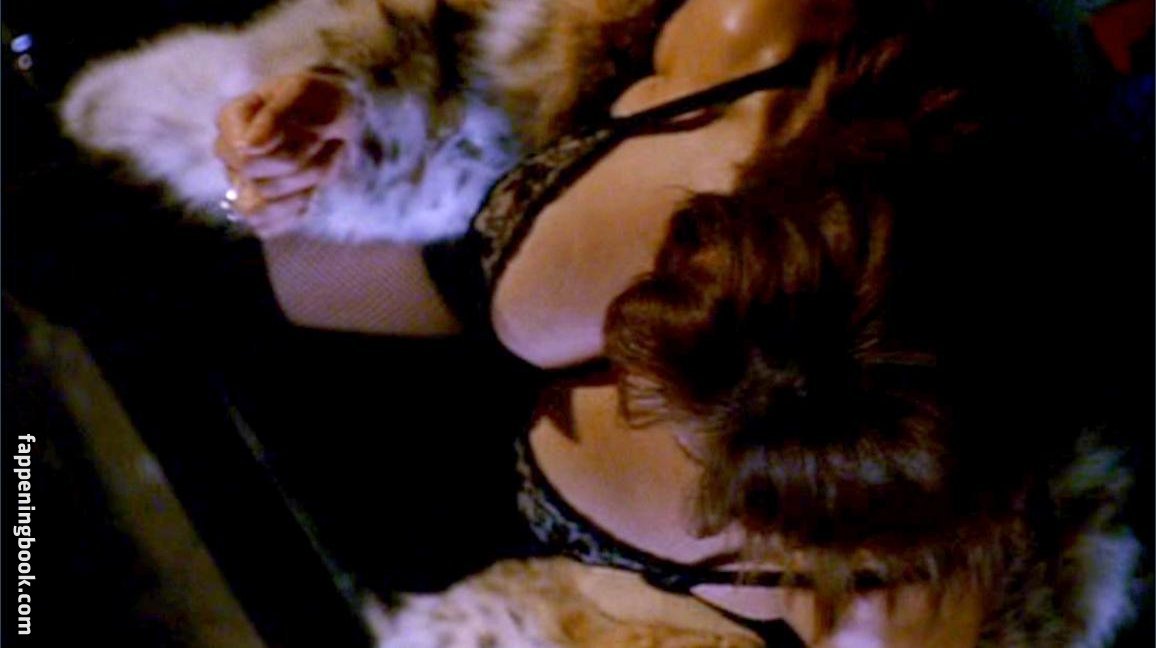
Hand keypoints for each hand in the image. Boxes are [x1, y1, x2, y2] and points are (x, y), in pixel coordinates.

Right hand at [214, 71, 359, 237]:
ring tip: (321, 165)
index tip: (311, 129)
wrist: (336, 116)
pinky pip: (267, 226)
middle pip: (258, 184)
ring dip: (301, 190)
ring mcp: (240, 182)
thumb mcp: (304, 92)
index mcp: (231, 120)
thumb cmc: (318, 100)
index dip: (288, 150)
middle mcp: (230, 153)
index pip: (246, 156)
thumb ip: (276, 115)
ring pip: (258, 210)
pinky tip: (312, 188)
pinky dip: (297, 209)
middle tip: (323, 142)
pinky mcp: (258, 206)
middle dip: (304, 168)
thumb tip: (249, 147)